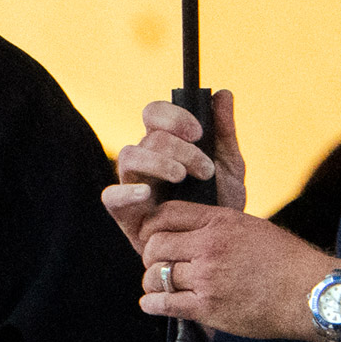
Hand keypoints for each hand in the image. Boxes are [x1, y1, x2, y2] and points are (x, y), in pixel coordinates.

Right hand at [101, 90, 247, 255]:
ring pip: (128, 157)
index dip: (173, 117)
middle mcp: (145, 161)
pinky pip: (111, 197)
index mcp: (165, 145)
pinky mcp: (126, 214)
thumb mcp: (229, 167)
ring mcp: (132, 186)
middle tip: (204, 169)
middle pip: (147, 136)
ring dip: (158, 162)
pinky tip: (147, 194)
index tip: (198, 132)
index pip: (154, 115)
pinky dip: (126, 192)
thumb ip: (224, 133)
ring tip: (183, 178)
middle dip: (179, 148)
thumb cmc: (219, 206)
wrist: (219, 248)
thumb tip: (222, 93)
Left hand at [135, 202, 340, 340]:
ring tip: (157, 284)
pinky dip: (152, 303)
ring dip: (151, 281)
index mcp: (220, 222)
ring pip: (156, 275)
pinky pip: (165, 304)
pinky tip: (151, 303)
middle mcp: (210, 246)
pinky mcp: (208, 307)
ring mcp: (207, 278)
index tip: (150, 235)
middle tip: (155, 263)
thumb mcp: (250, 227)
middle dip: (150, 255)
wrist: (310, 293)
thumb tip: (186, 229)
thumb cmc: (284, 260)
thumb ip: (216, 226)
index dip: (151, 225)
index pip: (166, 214)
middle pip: (154, 246)